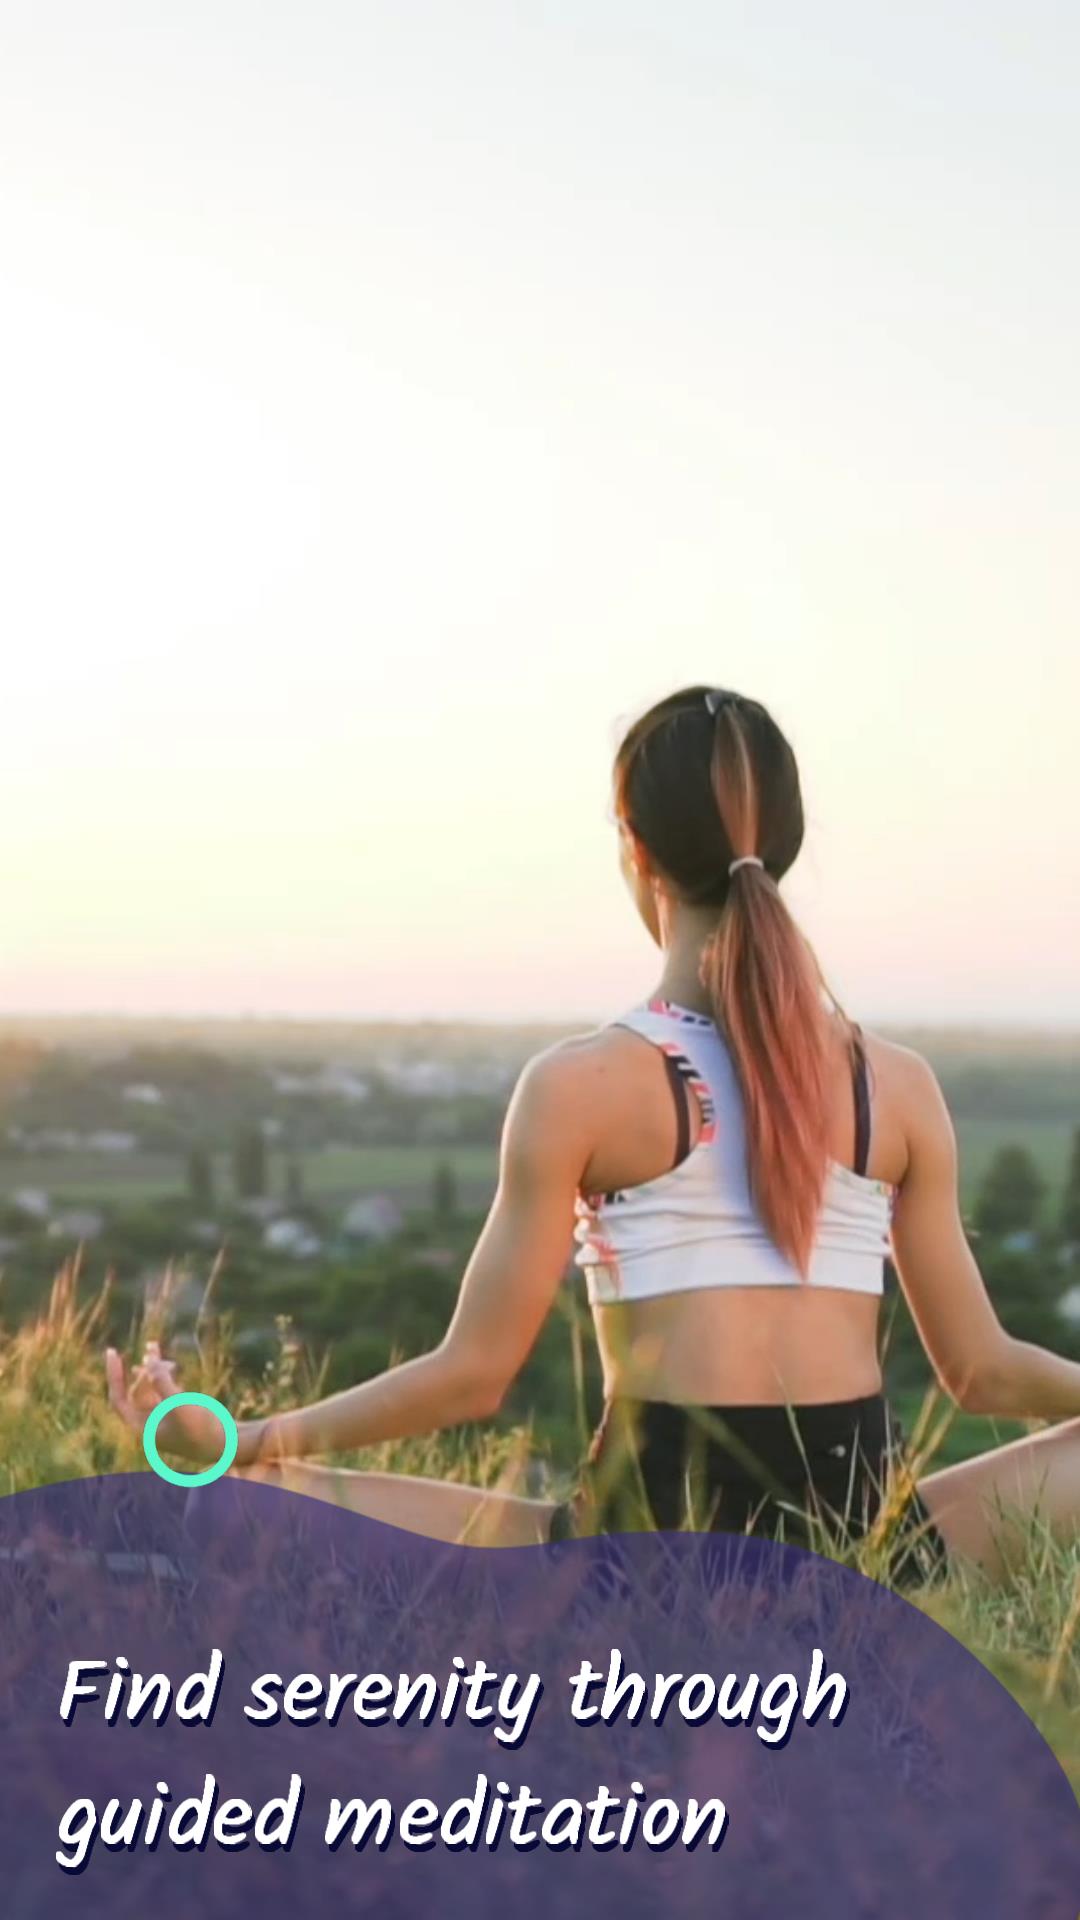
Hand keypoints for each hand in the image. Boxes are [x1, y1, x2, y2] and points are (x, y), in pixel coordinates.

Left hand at [105, 1341, 227, 1463]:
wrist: (229, 1443)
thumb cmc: (201, 1429)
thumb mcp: (179, 1404)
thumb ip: (162, 1382)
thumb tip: (148, 1362)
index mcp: (141, 1428)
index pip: (118, 1399)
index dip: (114, 1375)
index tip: (113, 1352)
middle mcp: (149, 1424)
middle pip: (135, 1391)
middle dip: (142, 1369)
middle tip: (150, 1348)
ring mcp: (164, 1417)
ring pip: (151, 1388)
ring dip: (153, 1368)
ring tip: (153, 1346)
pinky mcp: (179, 1412)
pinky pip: (165, 1390)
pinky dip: (166, 1376)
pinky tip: (171, 1365)